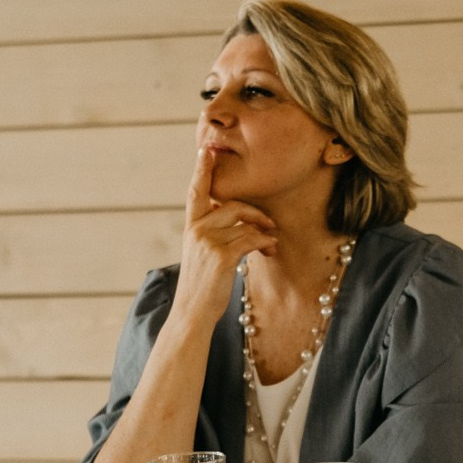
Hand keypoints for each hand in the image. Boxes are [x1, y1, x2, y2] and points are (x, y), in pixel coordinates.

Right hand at [171, 149, 277, 324]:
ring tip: (271, 245)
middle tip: (270, 225)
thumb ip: (211, 232)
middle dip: (256, 213)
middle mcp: (197, 229)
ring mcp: (208, 241)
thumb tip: (237, 219)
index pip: (196, 192)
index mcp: (191, 226)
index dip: (201, 170)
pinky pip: (252, 239)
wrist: (192, 313)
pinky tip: (270, 250)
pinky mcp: (222, 255)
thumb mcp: (201, 253)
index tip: (206, 150)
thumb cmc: (202, 284)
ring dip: (264, 233)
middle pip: (233, 205)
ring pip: (246, 223)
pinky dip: (266, 243)